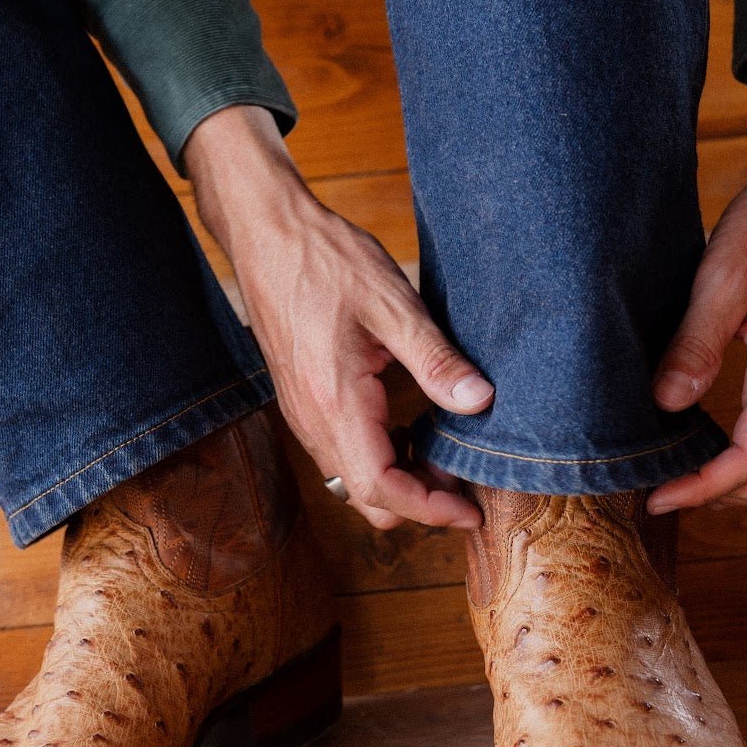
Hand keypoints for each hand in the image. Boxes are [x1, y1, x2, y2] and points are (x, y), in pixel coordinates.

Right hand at [183, 105, 492, 529]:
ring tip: (443, 453)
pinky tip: (409, 429)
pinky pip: (341, 456)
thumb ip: (436, 360)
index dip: (431, 511)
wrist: (266, 234)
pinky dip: (380, 459)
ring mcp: (302, 415)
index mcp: (336, 403)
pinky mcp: (302, 404)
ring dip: (400, 481)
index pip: (383, 489)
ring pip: (353, 482)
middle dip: (419, 502)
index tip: (472, 512)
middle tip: (464, 477)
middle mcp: (312, 421)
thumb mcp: (393, 304)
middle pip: (367, 498)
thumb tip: (479, 401)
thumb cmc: (324, 260)